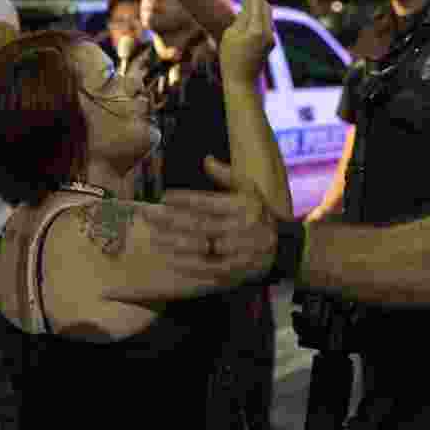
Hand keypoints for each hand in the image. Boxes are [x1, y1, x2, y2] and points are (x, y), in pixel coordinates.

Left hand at [138, 156, 276, 285]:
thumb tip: (206, 159)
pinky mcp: (235, 270)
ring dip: (175, 242)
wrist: (281, 247)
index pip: (208, 202)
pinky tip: (171, 258)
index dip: (185, 199)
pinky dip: (188, 264)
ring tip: (154, 236)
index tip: (164, 196)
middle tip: (147, 215)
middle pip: (200, 224)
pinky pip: (208, 268)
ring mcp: (238, 251)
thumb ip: (227, 175)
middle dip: (171, 219)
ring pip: (201, 247)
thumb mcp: (249, 189)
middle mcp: (240, 228)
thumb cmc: (258, 212)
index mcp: (243, 206)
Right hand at [219, 0, 274, 84]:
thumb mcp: (231, 34)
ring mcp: (271, 38)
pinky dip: (258, 19)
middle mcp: (268, 33)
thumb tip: (249, 5)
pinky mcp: (271, 43)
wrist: (242, 82)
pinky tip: (247, 23)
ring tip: (242, 12)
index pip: (257, 2)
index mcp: (256, 30)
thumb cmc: (231, 58)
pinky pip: (266, 25)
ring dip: (257, 9)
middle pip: (265, 6)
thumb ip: (241, 17)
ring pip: (267, 15)